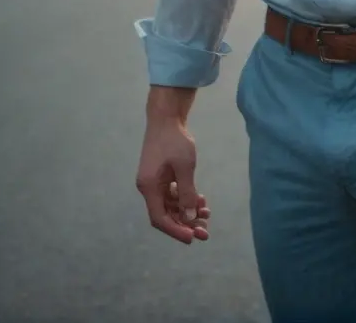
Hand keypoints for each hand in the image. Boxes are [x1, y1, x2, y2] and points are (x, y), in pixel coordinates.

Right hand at [136, 119, 210, 244]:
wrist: (166, 117)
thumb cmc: (175, 140)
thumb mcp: (184, 166)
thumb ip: (186, 192)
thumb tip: (190, 217)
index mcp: (149, 187)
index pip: (160, 218)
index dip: (176, 230)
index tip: (192, 238)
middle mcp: (149, 188)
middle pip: (166, 214)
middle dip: (185, 224)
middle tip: (205, 232)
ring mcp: (154, 182)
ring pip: (171, 205)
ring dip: (187, 211)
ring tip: (207, 215)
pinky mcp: (161, 176)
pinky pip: (173, 194)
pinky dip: (185, 198)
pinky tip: (201, 201)